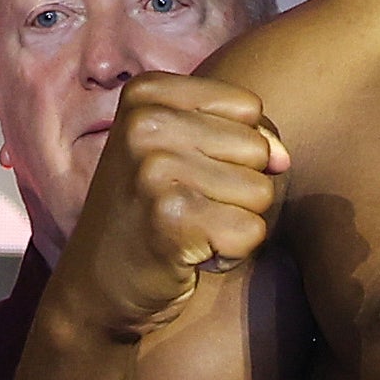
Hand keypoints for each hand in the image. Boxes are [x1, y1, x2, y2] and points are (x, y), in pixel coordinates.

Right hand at [57, 73, 288, 338]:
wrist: (96, 286)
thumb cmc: (150, 211)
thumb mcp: (183, 149)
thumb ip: (243, 134)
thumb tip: (283, 158)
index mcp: (147, 94)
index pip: (249, 108)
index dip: (235, 148)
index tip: (189, 172)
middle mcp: (146, 124)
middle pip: (258, 149)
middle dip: (237, 187)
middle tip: (187, 206)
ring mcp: (154, 170)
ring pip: (261, 191)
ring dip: (234, 222)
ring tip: (189, 228)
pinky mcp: (172, 220)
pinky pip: (251, 231)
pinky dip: (230, 254)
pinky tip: (190, 254)